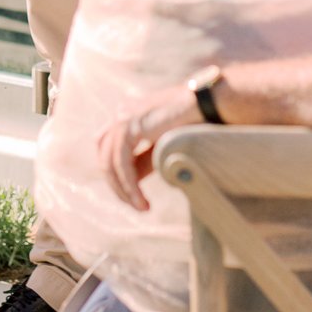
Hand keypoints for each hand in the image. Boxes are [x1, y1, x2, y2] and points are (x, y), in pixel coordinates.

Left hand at [97, 82, 205, 211]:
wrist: (206, 103)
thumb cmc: (193, 121)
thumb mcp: (163, 145)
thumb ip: (144, 160)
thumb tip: (131, 183)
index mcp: (128, 115)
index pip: (110, 151)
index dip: (119, 177)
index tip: (137, 199)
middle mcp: (121, 114)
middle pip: (105, 157)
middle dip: (118, 186)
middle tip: (138, 206)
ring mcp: (122, 117)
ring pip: (110, 163)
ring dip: (123, 190)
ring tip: (142, 207)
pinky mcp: (128, 125)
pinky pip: (120, 163)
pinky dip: (129, 185)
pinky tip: (141, 201)